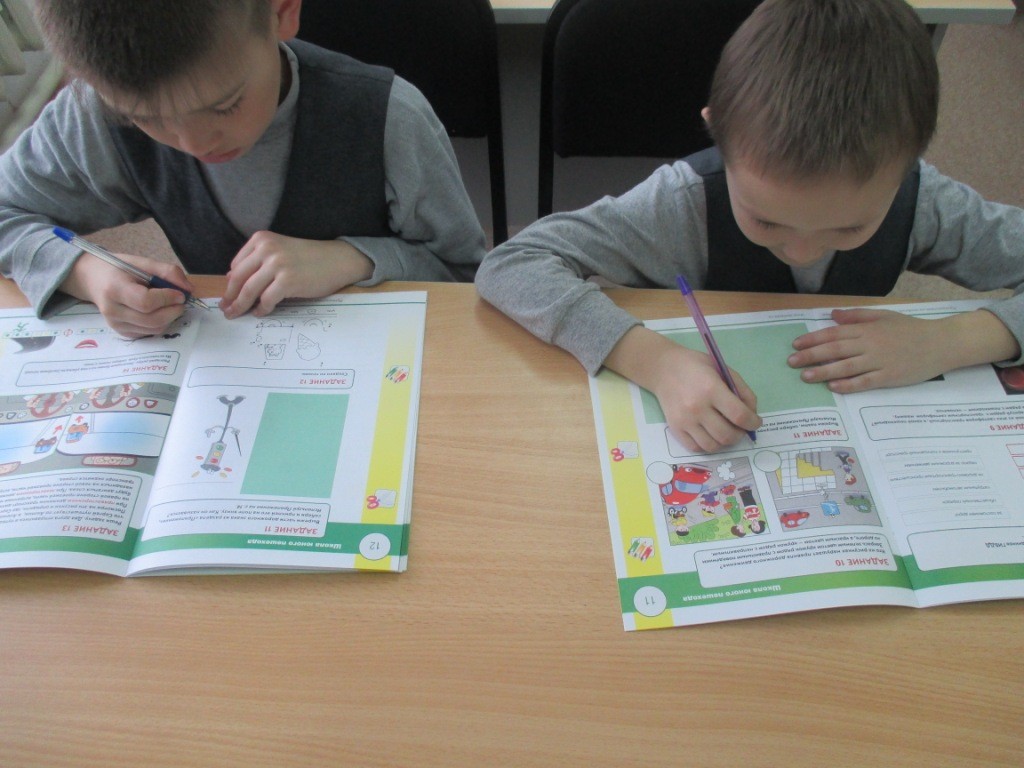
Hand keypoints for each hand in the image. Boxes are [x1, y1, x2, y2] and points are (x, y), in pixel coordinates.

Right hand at [61, 252, 189, 336]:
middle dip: (173, 311)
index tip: (180, 293)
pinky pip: (149, 333)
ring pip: (154, 329)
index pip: (145, 302)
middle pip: (152, 320)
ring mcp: (116, 325)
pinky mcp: (123, 333)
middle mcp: (113, 311)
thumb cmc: (119, 269)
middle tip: (181, 300)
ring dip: (170, 318)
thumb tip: (189, 289)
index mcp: (114, 289)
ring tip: (170, 304)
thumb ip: (167, 272)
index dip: (167, 299)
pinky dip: (161, 323)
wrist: (93, 279)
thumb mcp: (141, 263)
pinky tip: (158, 311)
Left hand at [220, 232, 373, 318]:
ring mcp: (277, 264)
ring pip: (249, 291)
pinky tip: (260, 313)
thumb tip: (232, 279)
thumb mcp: (279, 251)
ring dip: (240, 306)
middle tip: (225, 309)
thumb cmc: (309, 258)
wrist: (337, 260)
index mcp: (261, 239)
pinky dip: (261, 309)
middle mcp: (267, 249)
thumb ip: (258, 261)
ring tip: (236, 314)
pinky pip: (266, 300)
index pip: (236, 265)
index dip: (230, 283)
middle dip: (229, 297)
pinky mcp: (288, 281)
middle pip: (238, 278)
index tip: (228, 296)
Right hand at [605, 327, 760, 452]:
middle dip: (740, 435)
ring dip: (725, 442)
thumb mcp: (723, 370)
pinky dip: (708, 445)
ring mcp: (684, 420)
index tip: (755, 423)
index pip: (739, 415)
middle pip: (727, 435)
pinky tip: (711, 435)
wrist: (663, 369)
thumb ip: (742, 391)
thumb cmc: (696, 367)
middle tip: (740, 428)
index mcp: (711, 389)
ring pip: (712, 446)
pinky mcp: (675, 428)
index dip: (753, 423)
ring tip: (726, 432)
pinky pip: (696, 447)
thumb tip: (752, 414)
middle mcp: (697, 408)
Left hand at [788, 307, 1020, 392]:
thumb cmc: (911, 329)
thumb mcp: (884, 316)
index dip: (813, 339)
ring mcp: (880, 361)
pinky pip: (865, 382)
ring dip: (824, 372)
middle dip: (811, 356)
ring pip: (846, 367)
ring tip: (805, 376)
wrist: (942, 343)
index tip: (795, 345)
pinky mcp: (890, 377)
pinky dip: (849, 385)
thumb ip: (857, 316)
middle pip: (835, 349)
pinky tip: (834, 387)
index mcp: (867, 329)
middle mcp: (870, 344)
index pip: (834, 333)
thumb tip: (832, 315)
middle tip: (791, 362)